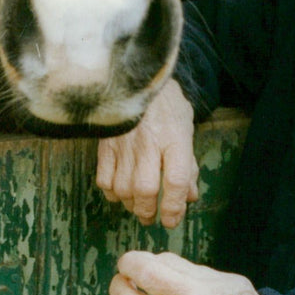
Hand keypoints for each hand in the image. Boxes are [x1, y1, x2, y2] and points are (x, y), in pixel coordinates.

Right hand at [96, 80, 198, 227]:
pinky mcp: (106, 143)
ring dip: (130, 204)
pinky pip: (104, 179)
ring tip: (137, 206)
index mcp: (175, 137)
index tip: (172, 220)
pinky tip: (120, 192)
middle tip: (151, 217)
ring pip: (123, 188)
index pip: (176, 181)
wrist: (136, 74)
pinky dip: (112, 192)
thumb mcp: (185, 126)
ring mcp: (124, 143)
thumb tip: (190, 196)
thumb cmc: (165, 101)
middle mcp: (149, 142)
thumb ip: (188, 162)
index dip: (174, 207)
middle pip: (145, 189)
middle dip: (148, 211)